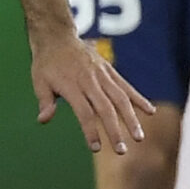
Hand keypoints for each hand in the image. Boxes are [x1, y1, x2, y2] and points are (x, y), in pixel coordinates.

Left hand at [32, 32, 153, 155]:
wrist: (57, 37)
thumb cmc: (46, 64)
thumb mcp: (39, 81)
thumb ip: (45, 101)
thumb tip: (43, 120)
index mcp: (71, 86)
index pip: (84, 112)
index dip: (90, 130)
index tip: (96, 148)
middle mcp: (90, 81)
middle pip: (105, 109)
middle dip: (115, 130)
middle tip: (122, 151)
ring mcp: (102, 75)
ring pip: (120, 98)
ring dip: (131, 119)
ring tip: (139, 137)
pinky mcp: (110, 71)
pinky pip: (126, 86)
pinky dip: (138, 99)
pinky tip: (150, 111)